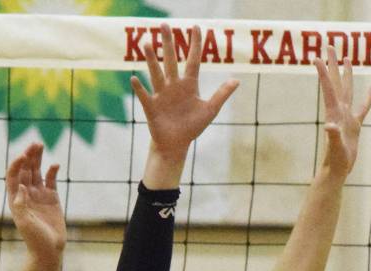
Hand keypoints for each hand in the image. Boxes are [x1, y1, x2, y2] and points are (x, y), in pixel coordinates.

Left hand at [7, 142, 65, 261]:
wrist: (49, 251)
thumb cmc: (34, 239)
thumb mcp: (24, 222)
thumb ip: (21, 204)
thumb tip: (22, 186)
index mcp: (16, 199)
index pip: (13, 176)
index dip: (16, 164)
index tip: (23, 156)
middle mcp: (26, 194)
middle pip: (25, 170)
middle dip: (28, 156)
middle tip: (34, 144)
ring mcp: (39, 195)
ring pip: (37, 172)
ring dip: (38, 159)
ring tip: (40, 145)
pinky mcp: (52, 198)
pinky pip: (51, 180)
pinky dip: (52, 171)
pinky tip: (55, 165)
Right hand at [132, 24, 237, 166]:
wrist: (176, 145)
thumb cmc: (192, 127)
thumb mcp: (209, 110)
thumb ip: (221, 94)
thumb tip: (237, 80)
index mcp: (189, 84)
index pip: (192, 60)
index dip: (195, 44)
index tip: (196, 27)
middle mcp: (174, 86)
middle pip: (171, 60)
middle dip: (168, 43)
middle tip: (164, 25)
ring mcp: (162, 95)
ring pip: (156, 73)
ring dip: (152, 60)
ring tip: (148, 44)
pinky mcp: (152, 107)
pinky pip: (144, 95)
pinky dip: (139, 88)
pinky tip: (133, 78)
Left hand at [315, 47, 370, 179]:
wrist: (336, 171)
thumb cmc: (335, 161)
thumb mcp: (335, 148)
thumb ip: (333, 136)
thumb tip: (329, 126)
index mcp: (334, 113)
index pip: (329, 88)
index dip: (324, 73)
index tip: (316, 57)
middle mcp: (339, 112)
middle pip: (337, 82)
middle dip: (333, 64)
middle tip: (329, 46)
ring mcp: (347, 117)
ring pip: (348, 90)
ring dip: (347, 74)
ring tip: (347, 58)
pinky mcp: (354, 126)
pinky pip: (363, 108)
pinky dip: (368, 99)